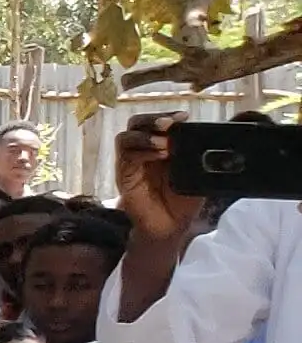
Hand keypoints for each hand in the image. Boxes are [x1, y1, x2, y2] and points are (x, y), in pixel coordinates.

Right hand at [116, 114, 196, 244]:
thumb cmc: (184, 200)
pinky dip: (143, 152)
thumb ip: (201, 155)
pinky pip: (126, 157)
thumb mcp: (198, 173)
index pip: (156, 122)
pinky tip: (159, 155)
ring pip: (126, 137)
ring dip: (146, 135)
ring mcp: (131, 163)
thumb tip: (219, 136)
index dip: (167, 115)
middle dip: (154, 119)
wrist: (171, 227)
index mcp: (159, 146)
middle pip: (137, 123)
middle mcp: (142, 151)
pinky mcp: (124, 176)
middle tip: (171, 124)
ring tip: (165, 141)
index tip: (184, 116)